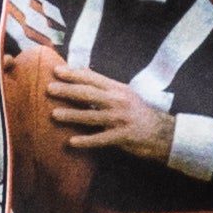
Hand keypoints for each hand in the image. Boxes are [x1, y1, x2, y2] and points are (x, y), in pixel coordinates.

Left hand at [44, 64, 177, 163]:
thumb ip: (104, 85)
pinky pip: (100, 139)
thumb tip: (83, 72)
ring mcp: (120, 119)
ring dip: (72, 115)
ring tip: (54, 114)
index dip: (74, 74)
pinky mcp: (122, 137)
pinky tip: (71, 141)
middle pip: (89, 94)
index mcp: (117, 89)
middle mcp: (118, 101)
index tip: (57, 71)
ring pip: (91, 116)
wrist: (163, 133)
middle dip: (68, 91)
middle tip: (49, 88)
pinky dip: (86, 140)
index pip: (92, 78)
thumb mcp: (124, 93)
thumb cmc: (139, 112)